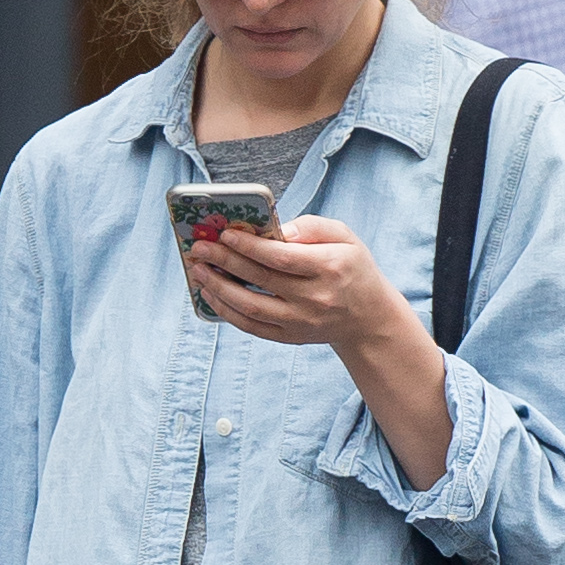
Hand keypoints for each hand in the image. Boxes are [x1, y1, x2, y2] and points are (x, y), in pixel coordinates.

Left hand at [186, 213, 455, 489]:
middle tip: (199, 247)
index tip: (224, 233)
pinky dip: (227, 312)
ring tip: (197, 270)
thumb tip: (275, 229)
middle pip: (260, 280)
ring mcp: (300, 322)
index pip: (281, 257)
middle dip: (224, 261)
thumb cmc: (351, 268)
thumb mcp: (345, 237)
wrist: (367, 318)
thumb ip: (312, 226)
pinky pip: (251, 327)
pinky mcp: (290, 337)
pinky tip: (211, 295)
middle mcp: (314, 298)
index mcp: (329, 267)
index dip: (249, 246)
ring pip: (250, 307)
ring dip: (218, 288)